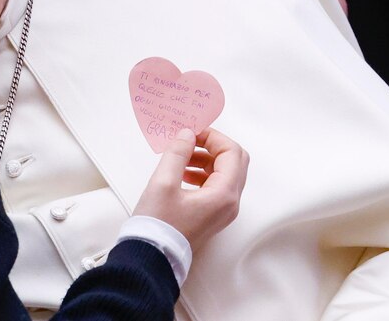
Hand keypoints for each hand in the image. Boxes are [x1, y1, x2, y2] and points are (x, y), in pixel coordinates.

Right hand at [133, 128, 248, 249]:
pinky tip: (181, 173)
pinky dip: (203, 173)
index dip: (213, 137)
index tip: (191, 132)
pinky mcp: (212, 215)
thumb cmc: (157, 224)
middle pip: (235, 162)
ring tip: (180, 156)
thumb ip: (177, 153)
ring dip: (206, 159)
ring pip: (226, 173)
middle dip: (213, 146)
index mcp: (224, 194)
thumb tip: (187, 134)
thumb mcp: (163, 183)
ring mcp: (223, 211)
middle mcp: (230, 203)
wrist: (153, 258)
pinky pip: (216, 186)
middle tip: (189, 140)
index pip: (232, 152)